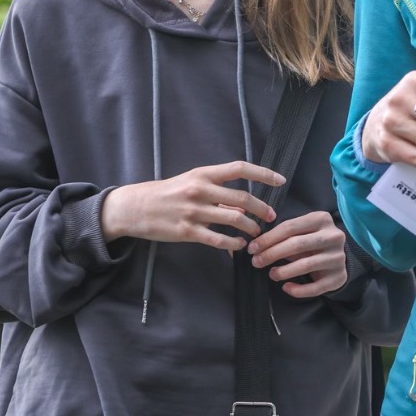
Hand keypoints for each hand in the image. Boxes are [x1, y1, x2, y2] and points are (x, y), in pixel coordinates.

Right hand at [99, 161, 282, 251]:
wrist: (134, 207)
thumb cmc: (166, 193)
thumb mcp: (190, 181)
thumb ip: (216, 189)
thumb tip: (242, 202)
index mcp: (203, 174)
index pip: (240, 169)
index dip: (263, 174)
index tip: (280, 180)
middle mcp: (200, 190)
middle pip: (242, 198)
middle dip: (262, 208)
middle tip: (271, 216)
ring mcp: (194, 211)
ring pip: (234, 220)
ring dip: (251, 228)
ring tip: (257, 233)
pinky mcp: (187, 231)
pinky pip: (218, 239)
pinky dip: (233, 244)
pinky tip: (239, 246)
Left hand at [247, 210, 348, 297]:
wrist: (339, 257)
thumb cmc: (313, 242)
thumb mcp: (302, 232)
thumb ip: (284, 235)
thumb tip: (257, 245)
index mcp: (322, 219)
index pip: (290, 227)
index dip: (268, 238)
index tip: (252, 248)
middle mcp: (334, 237)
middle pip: (297, 244)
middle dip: (272, 254)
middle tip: (256, 262)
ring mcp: (337, 258)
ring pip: (305, 265)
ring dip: (283, 271)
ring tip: (271, 274)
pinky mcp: (338, 277)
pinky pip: (315, 287)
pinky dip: (298, 290)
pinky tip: (286, 288)